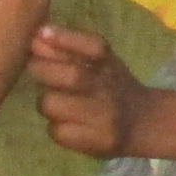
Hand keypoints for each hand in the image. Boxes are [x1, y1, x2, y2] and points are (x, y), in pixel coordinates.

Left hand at [29, 24, 146, 157]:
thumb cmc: (110, 85)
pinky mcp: (99, 142)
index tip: (40, 33)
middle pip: (73, 76)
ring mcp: (105, 117)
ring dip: (47, 102)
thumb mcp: (97, 62)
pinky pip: (59, 132)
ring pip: (55, 106)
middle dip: (43, 70)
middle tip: (33, 68)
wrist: (142, 121)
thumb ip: (66, 48)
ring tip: (57, 103)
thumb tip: (36, 35)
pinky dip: (57, 128)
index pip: (94, 46)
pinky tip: (68, 124)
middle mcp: (110, 88)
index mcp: (109, 63)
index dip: (65, 39)